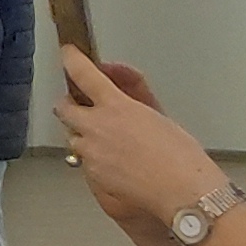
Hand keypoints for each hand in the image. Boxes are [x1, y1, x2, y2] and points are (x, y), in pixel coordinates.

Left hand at [56, 47, 216, 228]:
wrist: (181, 191)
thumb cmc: (180, 156)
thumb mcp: (158, 116)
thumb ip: (135, 97)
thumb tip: (122, 87)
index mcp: (116, 106)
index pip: (83, 74)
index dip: (72, 60)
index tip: (68, 54)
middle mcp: (96, 127)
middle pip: (64, 108)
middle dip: (71, 104)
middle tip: (82, 105)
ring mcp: (90, 152)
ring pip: (73, 137)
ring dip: (83, 134)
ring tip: (106, 141)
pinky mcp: (92, 174)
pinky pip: (84, 161)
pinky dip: (93, 158)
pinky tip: (115, 163)